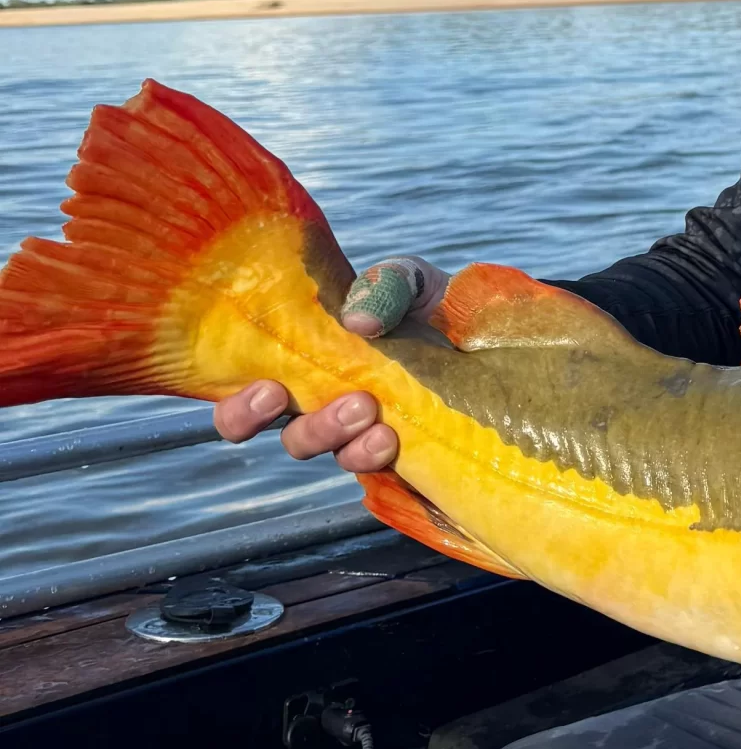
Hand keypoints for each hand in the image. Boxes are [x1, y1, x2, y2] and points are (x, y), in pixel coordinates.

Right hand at [209, 255, 445, 474]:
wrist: (494, 342)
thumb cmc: (436, 308)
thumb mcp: (413, 281)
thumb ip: (387, 284)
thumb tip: (356, 321)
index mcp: (305, 357)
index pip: (245, 387)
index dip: (238, 404)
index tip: (266, 388)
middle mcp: (319, 399)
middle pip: (269, 429)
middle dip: (268, 420)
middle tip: (287, 396)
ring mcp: (355, 432)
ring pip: (313, 448)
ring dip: (328, 434)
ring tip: (366, 411)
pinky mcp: (393, 456)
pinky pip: (365, 467)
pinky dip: (369, 454)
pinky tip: (391, 437)